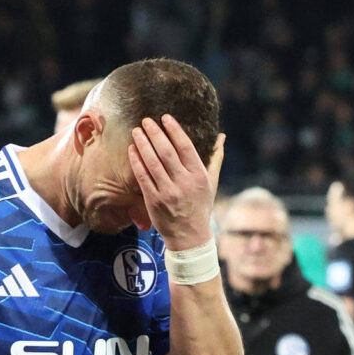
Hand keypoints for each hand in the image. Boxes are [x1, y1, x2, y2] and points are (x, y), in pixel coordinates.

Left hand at [129, 115, 225, 249]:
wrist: (189, 236)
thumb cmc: (200, 206)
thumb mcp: (211, 183)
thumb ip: (215, 159)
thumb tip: (221, 137)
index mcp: (199, 176)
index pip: (186, 147)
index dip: (174, 130)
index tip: (165, 118)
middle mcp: (184, 183)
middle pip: (166, 152)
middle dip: (155, 133)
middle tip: (146, 121)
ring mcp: (168, 192)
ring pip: (152, 162)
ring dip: (143, 144)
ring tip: (137, 131)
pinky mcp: (154, 200)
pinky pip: (142, 176)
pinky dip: (136, 161)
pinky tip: (132, 149)